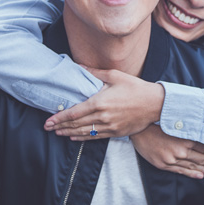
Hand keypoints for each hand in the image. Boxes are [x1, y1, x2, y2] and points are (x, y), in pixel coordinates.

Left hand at [44, 69, 164, 139]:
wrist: (155, 104)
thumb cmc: (136, 87)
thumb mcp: (115, 76)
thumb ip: (95, 73)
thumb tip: (79, 66)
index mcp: (100, 102)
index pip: (74, 113)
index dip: (59, 118)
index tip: (48, 121)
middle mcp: (102, 117)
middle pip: (76, 124)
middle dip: (60, 126)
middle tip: (48, 128)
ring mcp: (109, 126)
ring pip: (84, 132)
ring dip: (69, 133)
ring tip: (58, 133)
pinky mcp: (116, 132)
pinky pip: (96, 137)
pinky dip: (83, 138)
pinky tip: (75, 137)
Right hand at [131, 125, 203, 178]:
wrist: (140, 131)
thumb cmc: (157, 125)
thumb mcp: (174, 125)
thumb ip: (187, 131)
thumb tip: (201, 133)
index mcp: (184, 138)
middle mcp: (180, 149)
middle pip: (201, 158)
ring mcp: (172, 158)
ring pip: (192, 165)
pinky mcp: (164, 164)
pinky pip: (180, 170)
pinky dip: (191, 173)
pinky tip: (200, 175)